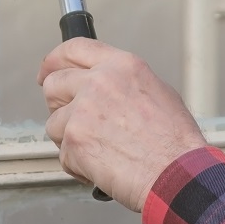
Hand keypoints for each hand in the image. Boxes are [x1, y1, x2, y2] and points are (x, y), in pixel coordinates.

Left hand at [39, 38, 207, 211]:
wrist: (177, 174)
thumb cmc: (175, 142)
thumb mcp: (158, 92)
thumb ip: (123, 82)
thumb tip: (105, 87)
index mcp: (121, 66)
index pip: (75, 49)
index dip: (55, 60)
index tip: (47, 71)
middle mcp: (99, 82)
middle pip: (54, 84)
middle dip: (59, 104)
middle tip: (72, 120)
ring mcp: (83, 111)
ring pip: (54, 123)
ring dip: (70, 139)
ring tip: (100, 150)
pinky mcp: (74, 140)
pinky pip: (63, 154)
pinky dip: (78, 165)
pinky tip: (102, 166)